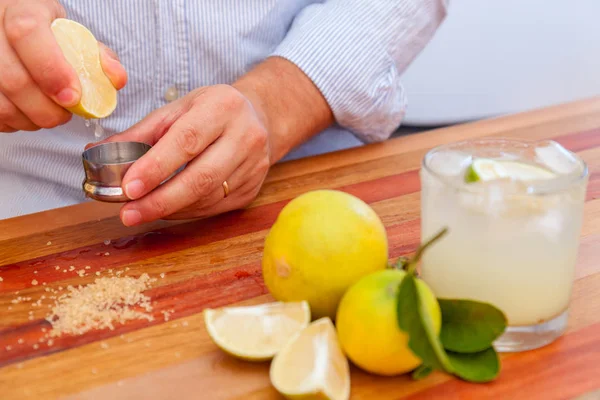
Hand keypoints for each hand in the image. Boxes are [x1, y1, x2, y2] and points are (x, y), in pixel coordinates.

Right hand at [0, 0, 126, 132]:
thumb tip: (116, 79)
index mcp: (21, 9)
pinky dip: (13, 122)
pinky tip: (26, 114)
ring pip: (1, 102)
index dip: (52, 71)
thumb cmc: (48, 33)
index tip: (73, 97)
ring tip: (47, 115)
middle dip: (46, 109)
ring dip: (29, 120)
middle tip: (64, 115)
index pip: (27, 34)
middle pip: (14, 79)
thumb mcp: (74, 33)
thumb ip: (99, 56)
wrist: (13, 24)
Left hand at [103, 84, 270, 225]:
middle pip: (201, 177)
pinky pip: (215, 207)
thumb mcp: (176, 110)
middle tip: (129, 213)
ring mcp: (254, 165)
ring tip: (142, 210)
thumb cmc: (209, 111)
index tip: (128, 188)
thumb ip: (139, 133)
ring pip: (208, 197)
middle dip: (160, 200)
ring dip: (171, 209)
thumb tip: (96, 152)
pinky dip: (187, 211)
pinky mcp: (254, 188)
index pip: (186, 140)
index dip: (156, 167)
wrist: (258, 117)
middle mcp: (245, 135)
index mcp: (222, 107)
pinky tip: (169, 208)